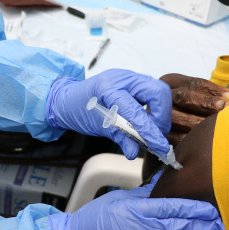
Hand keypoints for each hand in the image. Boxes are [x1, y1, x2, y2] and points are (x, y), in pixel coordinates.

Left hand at [46, 69, 171, 157]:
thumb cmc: (78, 110)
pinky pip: (152, 92)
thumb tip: (134, 152)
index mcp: (108, 89)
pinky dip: (154, 107)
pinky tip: (146, 119)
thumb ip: (119, 138)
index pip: (137, 111)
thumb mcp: (97, 126)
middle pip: (158, 92)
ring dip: (160, 112)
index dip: (151, 131)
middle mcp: (122, 78)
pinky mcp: (133, 81)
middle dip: (161, 116)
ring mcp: (129, 77)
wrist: (67, 98)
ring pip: (159, 90)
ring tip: (151, 128)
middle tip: (155, 135)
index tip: (160, 147)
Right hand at [49, 172, 223, 229]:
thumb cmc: (97, 216)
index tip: (209, 208)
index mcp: (133, 210)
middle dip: (200, 225)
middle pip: (177, 227)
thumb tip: (166, 178)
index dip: (194, 208)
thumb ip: (146, 191)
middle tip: (217, 222)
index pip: (171, 208)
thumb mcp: (120, 197)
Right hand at [160, 74, 228, 144]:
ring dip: (201, 122)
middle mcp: (160, 96)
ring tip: (218, 125)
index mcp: (170, 82)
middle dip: (206, 103)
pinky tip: (205, 138)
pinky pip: (177, 136)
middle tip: (225, 108)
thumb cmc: (187, 105)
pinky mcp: (159, 133)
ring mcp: (157, 115)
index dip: (212, 89)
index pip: (193, 83)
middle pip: (183, 97)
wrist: (164, 123)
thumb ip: (208, 93)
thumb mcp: (193, 92)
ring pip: (180, 117)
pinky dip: (192, 137)